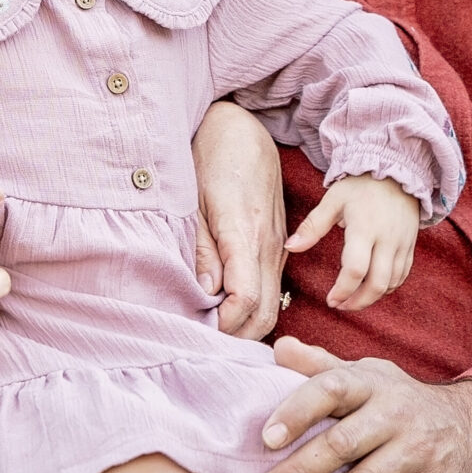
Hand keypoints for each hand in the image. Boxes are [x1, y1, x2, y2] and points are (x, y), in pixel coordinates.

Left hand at [192, 102, 286, 339]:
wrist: (242, 131)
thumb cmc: (210, 160)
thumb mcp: (193, 202)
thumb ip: (202, 249)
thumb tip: (206, 293)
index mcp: (245, 234)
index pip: (244, 298)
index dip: (223, 324)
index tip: (198, 329)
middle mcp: (269, 246)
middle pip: (265, 313)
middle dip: (236, 336)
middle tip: (202, 341)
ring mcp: (278, 248)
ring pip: (272, 305)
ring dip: (246, 326)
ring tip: (212, 331)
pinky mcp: (278, 246)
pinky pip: (272, 289)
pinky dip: (253, 309)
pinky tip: (226, 311)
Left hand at [252, 337, 471, 472]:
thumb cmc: (403, 403)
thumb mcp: (370, 376)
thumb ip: (322, 366)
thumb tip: (279, 348)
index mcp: (374, 383)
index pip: (332, 389)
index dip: (297, 411)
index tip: (266, 438)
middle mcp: (397, 415)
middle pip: (343, 444)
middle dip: (299, 472)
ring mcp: (417, 453)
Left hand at [285, 175, 418, 310]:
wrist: (396, 171)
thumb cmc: (359, 186)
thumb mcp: (333, 201)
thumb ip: (312, 226)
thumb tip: (289, 247)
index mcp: (364, 228)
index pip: (355, 269)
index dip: (342, 290)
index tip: (330, 300)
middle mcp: (387, 239)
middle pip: (377, 284)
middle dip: (358, 302)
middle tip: (341, 306)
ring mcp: (402, 243)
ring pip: (391, 283)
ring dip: (372, 297)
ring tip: (353, 299)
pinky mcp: (411, 245)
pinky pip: (402, 275)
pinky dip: (388, 287)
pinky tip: (372, 288)